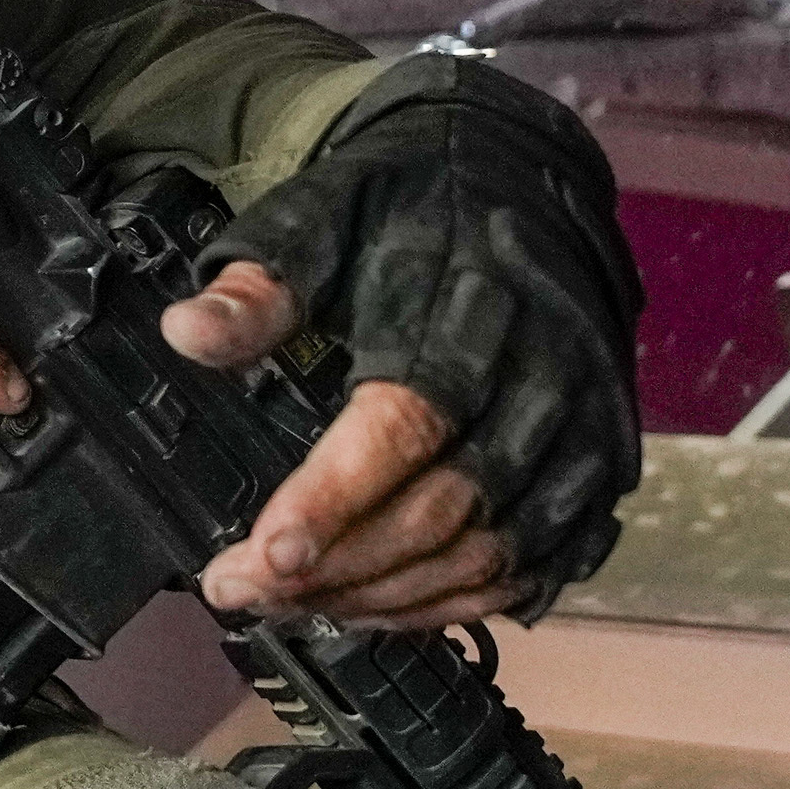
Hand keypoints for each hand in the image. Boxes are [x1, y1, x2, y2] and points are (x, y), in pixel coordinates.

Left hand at [175, 60, 645, 624]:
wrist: (518, 179)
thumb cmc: (408, 207)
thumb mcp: (321, 217)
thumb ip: (259, 285)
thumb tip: (190, 331)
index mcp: (473, 310)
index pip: (403, 425)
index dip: (333, 499)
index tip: (263, 555)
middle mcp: (544, 379)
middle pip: (443, 508)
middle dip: (336, 568)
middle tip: (244, 589)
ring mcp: (582, 434)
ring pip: (485, 555)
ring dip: (383, 597)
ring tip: (293, 607)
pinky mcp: (599, 474)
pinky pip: (531, 569)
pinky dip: (450, 605)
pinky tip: (376, 609)